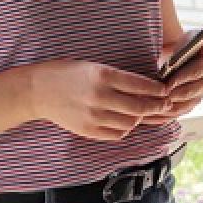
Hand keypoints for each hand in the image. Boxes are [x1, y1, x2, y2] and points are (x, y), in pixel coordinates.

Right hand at [27, 60, 170, 140]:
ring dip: (139, 119)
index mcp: (103, 76)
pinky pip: (116, 134)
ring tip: (139, 112)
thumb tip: (148, 89)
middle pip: (139, 108)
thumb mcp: (94, 67)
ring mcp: (93, 116)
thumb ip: (119, 78)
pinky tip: (123, 121)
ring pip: (130, 123)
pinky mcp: (87, 130)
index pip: (141, 86)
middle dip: (156, 107)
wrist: (36, 90)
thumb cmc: (67, 74)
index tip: (165, 91)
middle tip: (164, 105)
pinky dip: (125, 129)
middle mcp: (99, 97)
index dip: (158, 90)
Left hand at [153, 38, 202, 120]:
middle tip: (158, 99)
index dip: (182, 79)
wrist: (181, 58)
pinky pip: (174, 115)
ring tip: (150, 110)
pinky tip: (147, 117)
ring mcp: (197, 97)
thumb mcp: (189, 40)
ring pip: (182, 108)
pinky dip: (161, 117)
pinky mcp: (187, 106)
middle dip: (173, 97)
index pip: (196, 73)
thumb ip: (198, 40)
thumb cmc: (182, 47)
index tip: (168, 83)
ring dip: (166, 110)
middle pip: (190, 94)